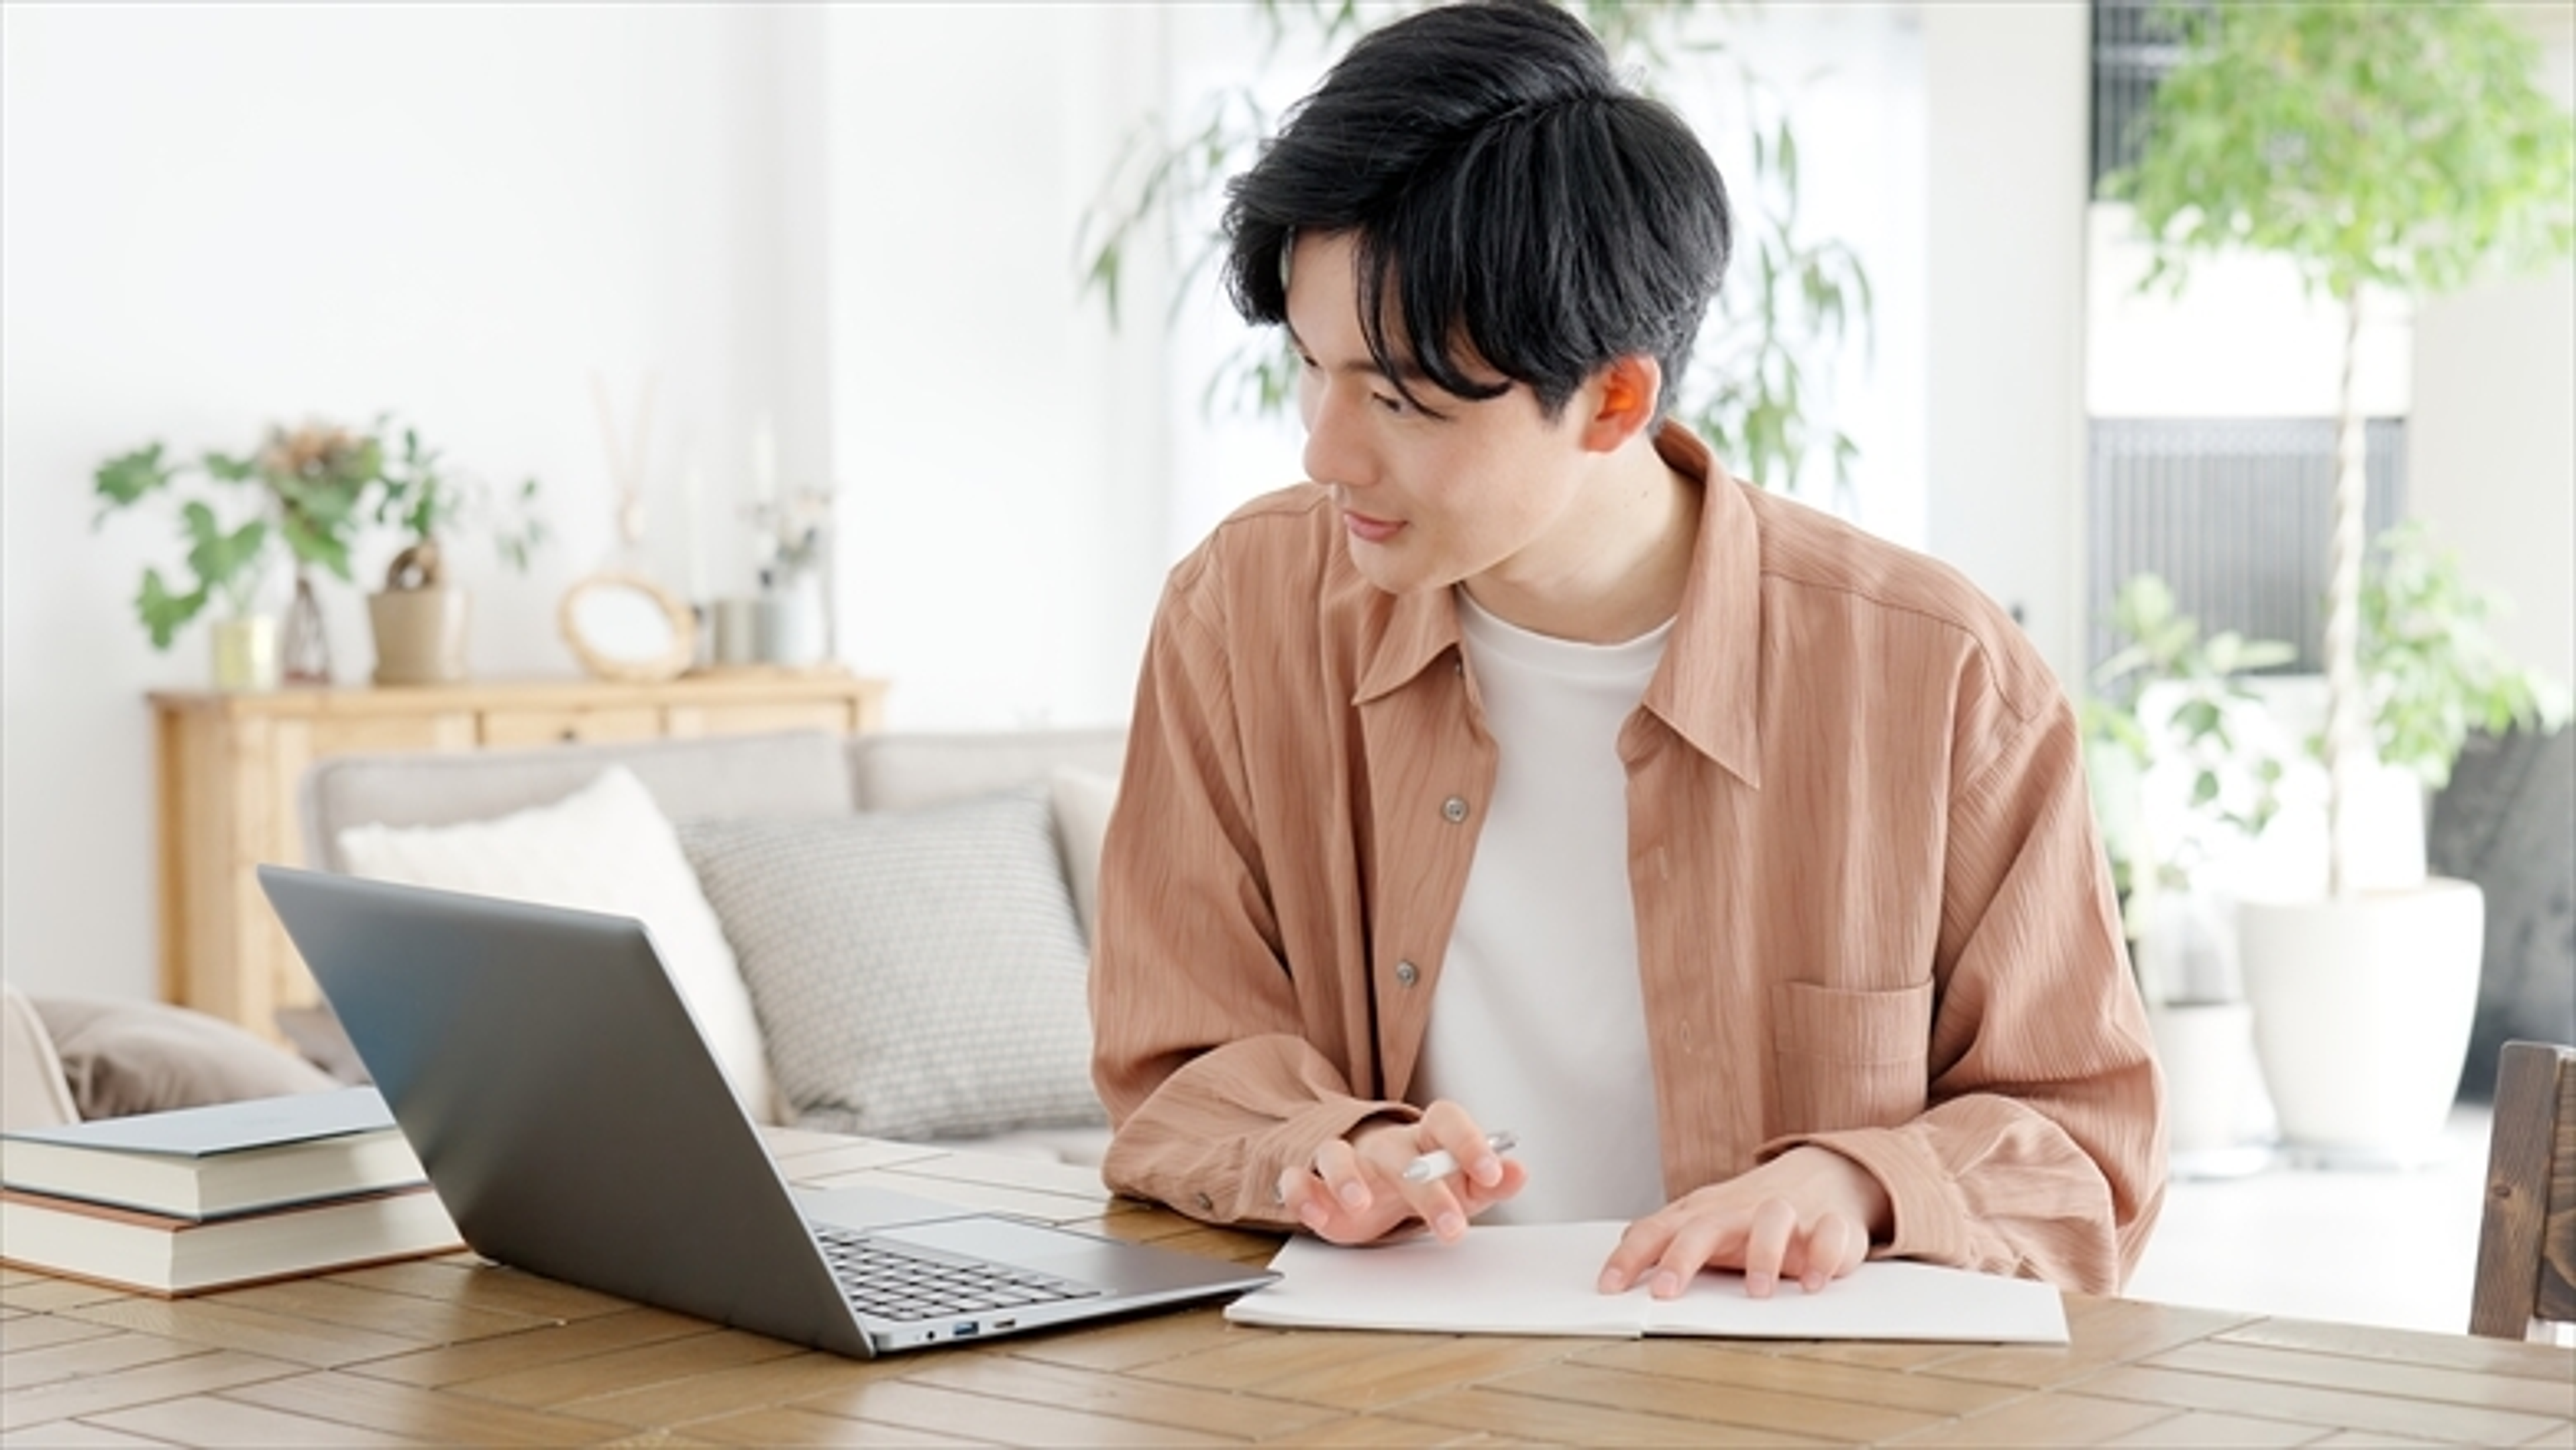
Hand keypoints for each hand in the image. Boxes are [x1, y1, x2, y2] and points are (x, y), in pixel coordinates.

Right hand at [1277, 1100, 1526, 1244]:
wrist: (1369, 1185)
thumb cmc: (1419, 1183)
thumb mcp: (1460, 1185)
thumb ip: (1489, 1181)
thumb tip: (1519, 1172)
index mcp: (1425, 1139)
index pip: (1447, 1121)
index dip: (1469, 1142)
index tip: (1490, 1171)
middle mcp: (1384, 1146)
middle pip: (1400, 1151)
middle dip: (1426, 1190)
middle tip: (1451, 1227)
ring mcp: (1346, 1160)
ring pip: (1337, 1154)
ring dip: (1347, 1177)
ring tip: (1361, 1204)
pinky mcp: (1314, 1183)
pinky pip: (1298, 1178)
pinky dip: (1303, 1193)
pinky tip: (1318, 1214)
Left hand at [1599, 1146, 1889, 1298]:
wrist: (1821, 1175)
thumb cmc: (1750, 1211)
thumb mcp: (1705, 1220)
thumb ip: (1668, 1236)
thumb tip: (1623, 1245)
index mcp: (1704, 1215)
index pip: (1658, 1229)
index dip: (1631, 1257)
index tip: (1609, 1288)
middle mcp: (1741, 1213)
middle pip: (1704, 1226)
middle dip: (1681, 1257)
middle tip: (1666, 1292)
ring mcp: (1786, 1215)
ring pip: (1773, 1218)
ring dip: (1763, 1254)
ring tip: (1758, 1293)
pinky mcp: (1829, 1226)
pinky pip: (1830, 1233)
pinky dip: (1824, 1255)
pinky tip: (1812, 1283)